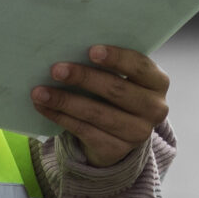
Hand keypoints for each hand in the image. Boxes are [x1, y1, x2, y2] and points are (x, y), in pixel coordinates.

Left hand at [30, 45, 167, 166]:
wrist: (119, 135)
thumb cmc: (116, 93)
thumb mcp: (123, 77)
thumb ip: (108, 64)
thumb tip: (71, 47)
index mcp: (158, 82)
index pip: (140, 66)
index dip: (116, 58)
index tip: (90, 50)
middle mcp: (155, 109)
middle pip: (116, 90)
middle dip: (83, 78)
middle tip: (55, 69)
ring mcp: (137, 133)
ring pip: (97, 113)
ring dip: (65, 101)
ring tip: (39, 91)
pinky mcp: (117, 150)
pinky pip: (84, 131)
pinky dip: (60, 117)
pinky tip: (44, 107)